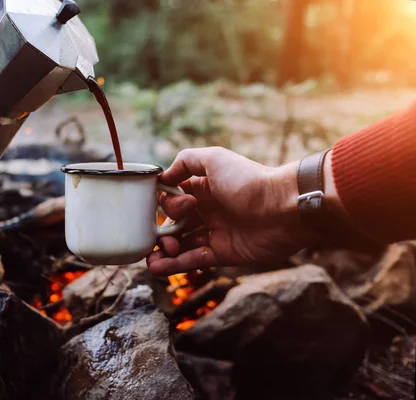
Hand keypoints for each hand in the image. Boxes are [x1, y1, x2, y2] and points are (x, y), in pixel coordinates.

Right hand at [147, 147, 340, 275]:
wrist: (284, 208)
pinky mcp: (223, 253)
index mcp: (203, 189)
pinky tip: (159, 268)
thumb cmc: (250, 181)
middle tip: (161, 240)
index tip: (176, 209)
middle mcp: (207, 211)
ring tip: (151, 262)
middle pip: (174, 225)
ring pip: (182, 245)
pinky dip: (177, 265)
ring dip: (164, 253)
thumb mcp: (215, 159)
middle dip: (161, 233)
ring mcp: (215, 233)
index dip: (167, 206)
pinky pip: (195, 259)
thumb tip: (163, 178)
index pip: (172, 200)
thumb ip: (186, 161)